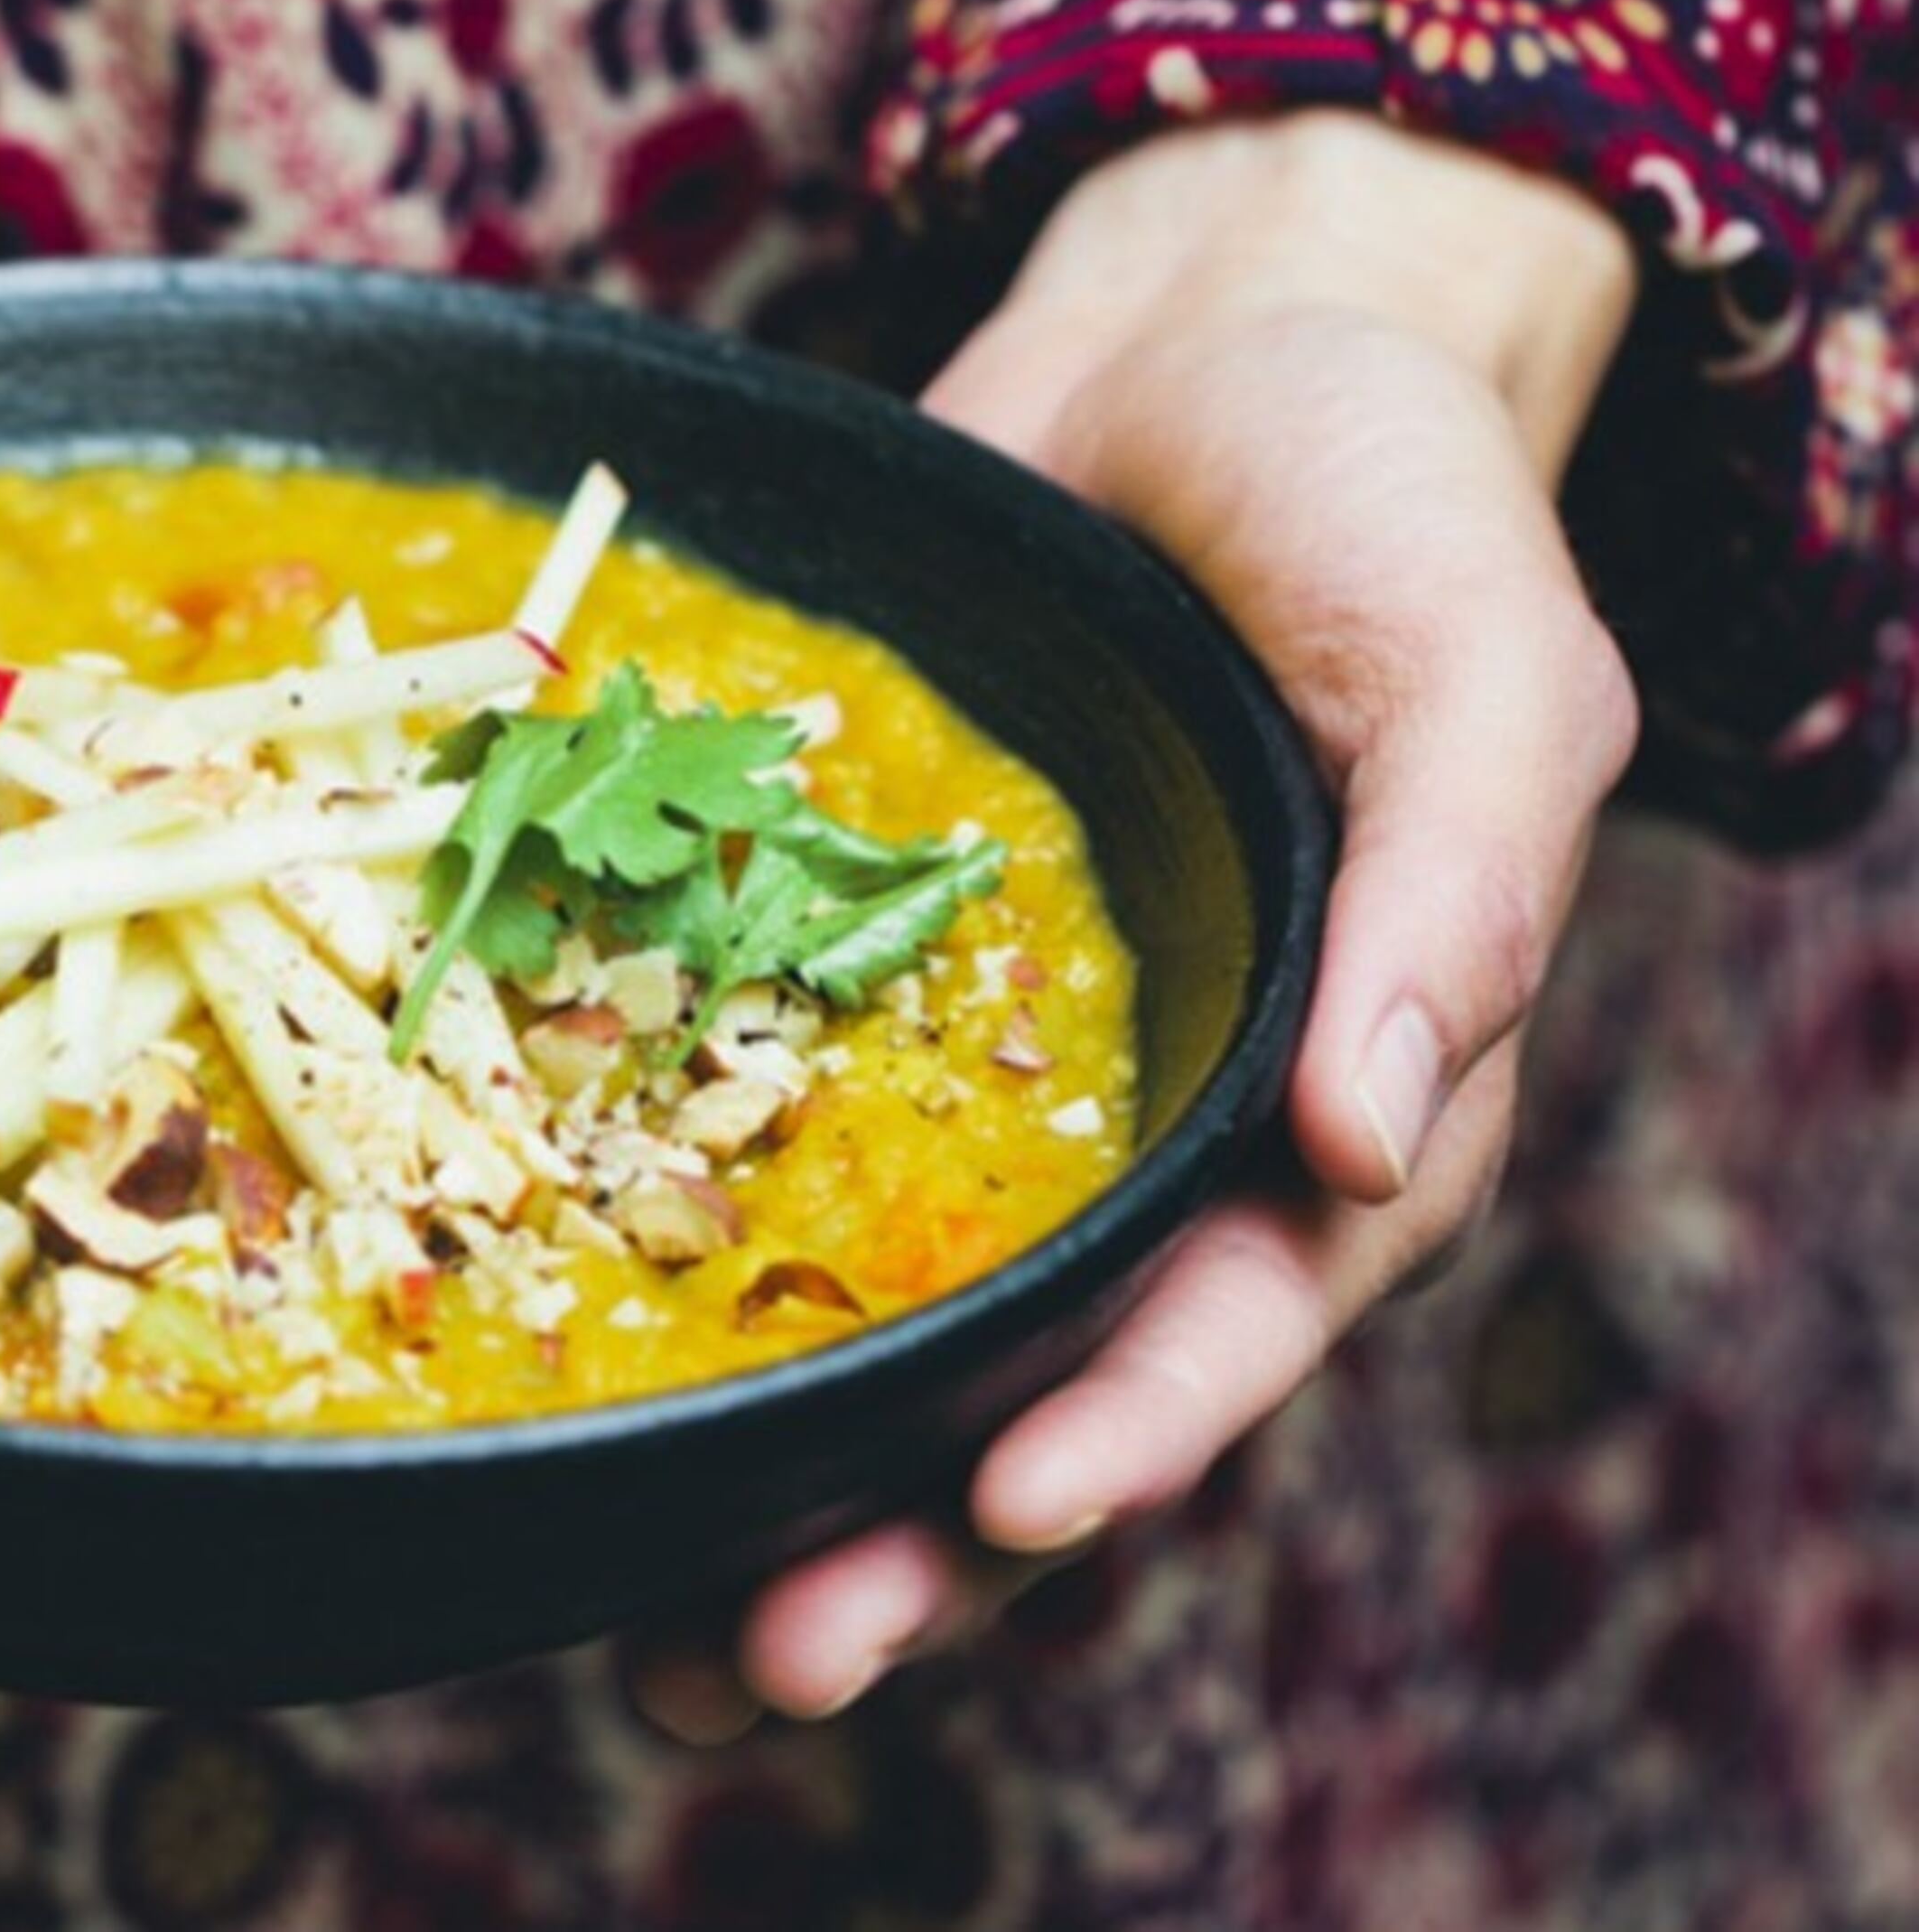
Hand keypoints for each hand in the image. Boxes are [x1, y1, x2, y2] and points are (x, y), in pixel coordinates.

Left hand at [634, 112, 1639, 1734]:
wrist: (1191, 358)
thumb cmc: (1377, 496)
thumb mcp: (1482, 660)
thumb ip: (1464, 890)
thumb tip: (1371, 1141)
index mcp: (1335, 1099)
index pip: (1242, 1316)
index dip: (1134, 1429)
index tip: (1011, 1505)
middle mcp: (1152, 1132)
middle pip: (1037, 1386)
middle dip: (913, 1543)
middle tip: (763, 1665)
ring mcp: (985, 1075)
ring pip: (882, 1322)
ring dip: (772, 1478)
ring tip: (638, 1620)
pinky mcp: (833, 987)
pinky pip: (744, 1140)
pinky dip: (657, 1254)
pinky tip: (539, 1355)